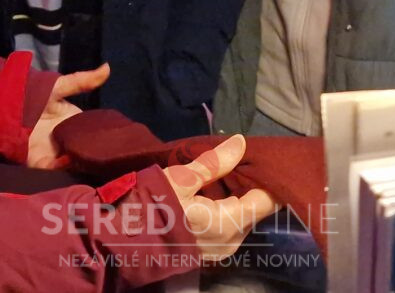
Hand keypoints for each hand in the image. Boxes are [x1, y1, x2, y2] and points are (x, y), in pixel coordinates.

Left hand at [26, 63, 109, 168]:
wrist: (3, 106)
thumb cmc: (31, 95)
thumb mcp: (59, 86)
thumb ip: (82, 81)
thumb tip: (107, 67)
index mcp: (74, 125)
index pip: (94, 136)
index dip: (105, 140)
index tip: (118, 141)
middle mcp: (67, 142)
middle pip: (85, 152)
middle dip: (95, 155)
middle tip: (109, 157)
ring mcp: (54, 154)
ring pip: (73, 164)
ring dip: (81, 164)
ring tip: (93, 162)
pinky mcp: (40, 163)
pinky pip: (54, 169)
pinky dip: (61, 168)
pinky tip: (69, 161)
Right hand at [162, 134, 276, 261]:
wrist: (125, 242)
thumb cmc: (151, 208)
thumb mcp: (181, 179)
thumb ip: (214, 163)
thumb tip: (240, 142)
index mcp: (228, 224)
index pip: (267, 202)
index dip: (269, 179)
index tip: (265, 160)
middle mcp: (232, 241)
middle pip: (255, 208)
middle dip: (250, 185)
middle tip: (241, 160)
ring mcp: (222, 249)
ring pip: (242, 217)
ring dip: (237, 196)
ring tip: (227, 172)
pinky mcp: (211, 252)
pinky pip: (229, 226)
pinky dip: (227, 208)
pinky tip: (215, 192)